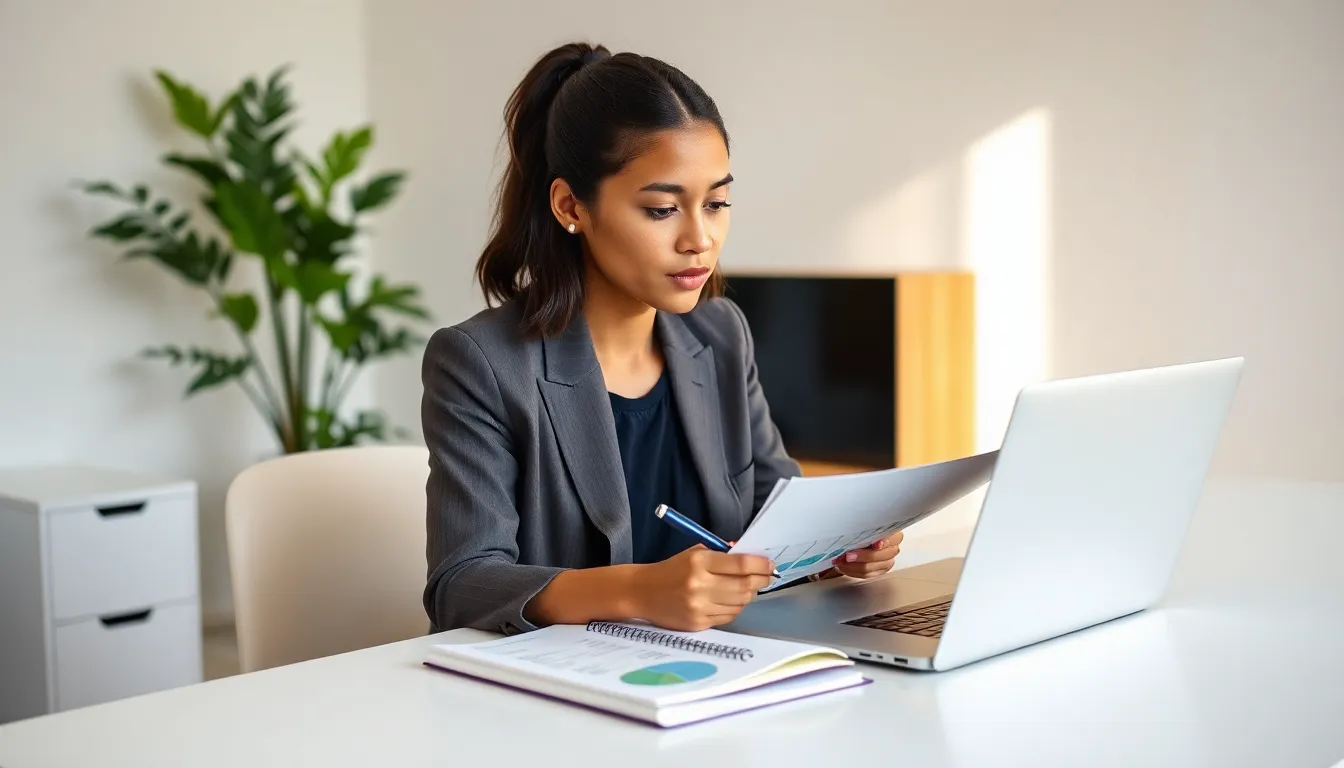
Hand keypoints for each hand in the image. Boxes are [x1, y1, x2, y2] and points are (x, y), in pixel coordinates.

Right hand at [631, 545, 774, 631]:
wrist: (642, 592)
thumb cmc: (671, 570)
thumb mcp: (694, 553)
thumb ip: (722, 553)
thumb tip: (751, 556)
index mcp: (699, 562)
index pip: (740, 565)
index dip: (761, 565)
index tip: (770, 564)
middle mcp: (699, 585)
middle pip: (744, 586)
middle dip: (761, 581)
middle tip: (768, 577)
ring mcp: (699, 607)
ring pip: (740, 603)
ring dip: (749, 595)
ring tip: (748, 587)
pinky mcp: (698, 623)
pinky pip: (728, 617)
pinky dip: (735, 608)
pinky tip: (731, 600)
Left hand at [818, 532, 903, 580]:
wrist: (855, 541)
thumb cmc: (860, 529)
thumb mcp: (861, 524)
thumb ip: (862, 527)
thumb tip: (851, 528)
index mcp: (893, 533)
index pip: (894, 538)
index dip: (884, 542)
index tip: (874, 544)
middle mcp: (892, 548)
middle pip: (882, 555)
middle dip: (863, 556)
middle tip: (847, 555)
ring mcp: (887, 562)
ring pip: (871, 567)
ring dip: (853, 565)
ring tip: (840, 560)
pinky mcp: (878, 571)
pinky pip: (865, 575)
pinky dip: (852, 571)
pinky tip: (843, 566)